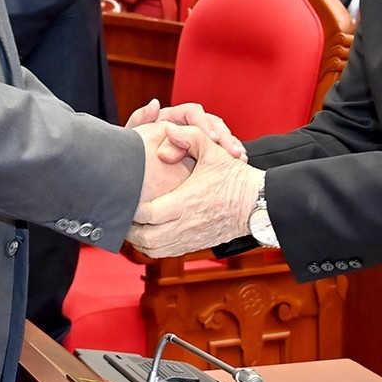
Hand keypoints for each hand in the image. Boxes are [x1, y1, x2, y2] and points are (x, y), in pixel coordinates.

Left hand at [125, 98, 246, 160]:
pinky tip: (241, 162)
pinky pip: (223, 151)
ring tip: (240, 158)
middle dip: (225, 138)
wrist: (138, 174)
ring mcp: (201, 139)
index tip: (211, 138)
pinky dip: (232, 155)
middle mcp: (189, 125)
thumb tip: (155, 103)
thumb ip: (140, 119)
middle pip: (213, 124)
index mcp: (174, 117)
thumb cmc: (135, 153)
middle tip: (232, 152)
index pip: (194, 112)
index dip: (204, 123)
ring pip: (222, 137)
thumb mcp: (135, 137)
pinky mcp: (208, 153)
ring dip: (232, 146)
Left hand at [128, 127, 264, 258]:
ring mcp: (189, 238)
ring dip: (139, 239)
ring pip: (153, 249)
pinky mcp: (194, 245)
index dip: (133, 208)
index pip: (147, 214)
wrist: (257, 203)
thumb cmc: (234, 177)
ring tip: (134, 224)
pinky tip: (150, 232)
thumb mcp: (213, 149)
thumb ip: (189, 135)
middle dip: (130, 227)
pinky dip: (152, 246)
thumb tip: (167, 129)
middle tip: (125, 213)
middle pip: (144, 237)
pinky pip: (165, 253)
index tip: (129, 196)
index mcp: (186, 202)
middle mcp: (185, 224)